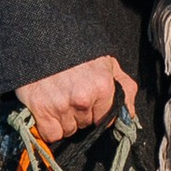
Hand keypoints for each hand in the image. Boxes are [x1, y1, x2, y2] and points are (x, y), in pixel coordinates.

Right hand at [18, 56, 137, 142]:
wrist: (41, 36)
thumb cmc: (76, 51)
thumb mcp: (106, 63)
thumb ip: (124, 88)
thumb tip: (129, 115)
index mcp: (103, 87)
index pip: (104, 121)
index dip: (95, 113)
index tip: (87, 102)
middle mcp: (83, 99)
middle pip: (85, 125)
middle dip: (78, 115)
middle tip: (69, 94)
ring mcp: (61, 105)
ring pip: (68, 131)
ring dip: (63, 121)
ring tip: (57, 98)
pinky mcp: (40, 109)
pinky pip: (50, 134)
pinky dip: (48, 127)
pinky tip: (47, 110)